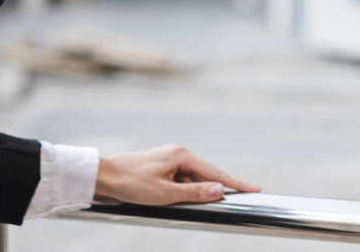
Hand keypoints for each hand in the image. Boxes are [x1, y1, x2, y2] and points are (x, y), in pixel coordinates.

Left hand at [94, 144, 260, 205]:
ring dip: (197, 194)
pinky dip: (186, 194)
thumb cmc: (132, 183)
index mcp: (181, 155)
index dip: (236, 183)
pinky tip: (181, 203)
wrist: (104, 177)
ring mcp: (170, 161)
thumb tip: (219, 190)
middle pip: (206, 176)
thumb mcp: (165, 193)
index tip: (255, 189)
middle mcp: (178, 154)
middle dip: (217, 191)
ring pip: (193, 182)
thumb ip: (194, 192)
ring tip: (197, 205)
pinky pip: (181, 183)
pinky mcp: (162, 170)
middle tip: (239, 199)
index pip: (215, 172)